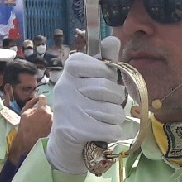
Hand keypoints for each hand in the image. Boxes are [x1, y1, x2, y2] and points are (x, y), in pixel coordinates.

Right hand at [16, 96, 53, 148]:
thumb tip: (36, 98)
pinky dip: (48, 120)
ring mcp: (52, 121)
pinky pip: (51, 120)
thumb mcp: (25, 112)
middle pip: (47, 107)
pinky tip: (42, 124)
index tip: (38, 100)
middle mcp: (49, 115)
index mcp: (42, 110)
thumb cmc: (25, 125)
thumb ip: (31, 103)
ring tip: (39, 120)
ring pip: (50, 113)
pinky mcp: (53, 126)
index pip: (43, 98)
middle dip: (42, 108)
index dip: (39, 98)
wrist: (28, 138)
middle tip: (36, 113)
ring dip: (46, 114)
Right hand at [45, 53, 127, 174]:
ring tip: (102, 120)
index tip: (103, 83)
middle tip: (105, 106)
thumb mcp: (95, 81)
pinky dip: (113, 133)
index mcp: (70, 70)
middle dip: (116, 101)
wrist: (66, 143)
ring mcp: (68, 108)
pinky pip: (111, 129)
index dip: (109, 76)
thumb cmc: (85, 107)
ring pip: (113, 112)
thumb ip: (105, 61)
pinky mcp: (74, 129)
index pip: (102, 66)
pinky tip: (102, 132)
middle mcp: (65, 86)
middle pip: (111, 90)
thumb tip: (113, 38)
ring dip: (115, 119)